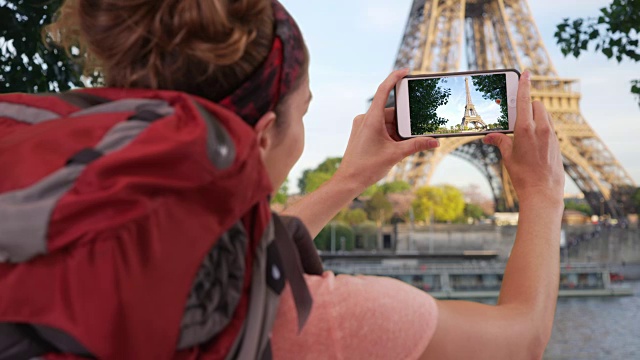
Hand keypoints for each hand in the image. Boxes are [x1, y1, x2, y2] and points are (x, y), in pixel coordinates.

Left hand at [334, 69, 439, 192]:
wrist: (348, 181)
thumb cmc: (367, 167)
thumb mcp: (395, 155)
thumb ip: (416, 145)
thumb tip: (434, 142)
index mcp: (371, 118)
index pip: (383, 90)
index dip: (394, 78)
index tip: (406, 71)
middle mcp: (365, 119)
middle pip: (391, 113)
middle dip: (405, 123)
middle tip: (417, 131)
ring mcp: (363, 126)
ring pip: (387, 123)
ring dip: (398, 132)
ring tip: (404, 146)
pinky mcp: (363, 133)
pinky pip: (381, 129)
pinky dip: (391, 136)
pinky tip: (397, 147)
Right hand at [483, 70, 563, 204]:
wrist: (543, 191)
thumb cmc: (523, 175)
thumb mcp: (507, 157)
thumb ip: (500, 141)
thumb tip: (489, 136)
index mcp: (526, 129)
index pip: (525, 99)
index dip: (524, 84)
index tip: (525, 72)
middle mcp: (541, 129)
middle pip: (536, 105)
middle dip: (528, 105)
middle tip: (517, 115)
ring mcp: (551, 135)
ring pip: (544, 115)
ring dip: (535, 116)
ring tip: (525, 129)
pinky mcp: (557, 143)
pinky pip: (549, 127)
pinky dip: (541, 127)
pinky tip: (534, 141)